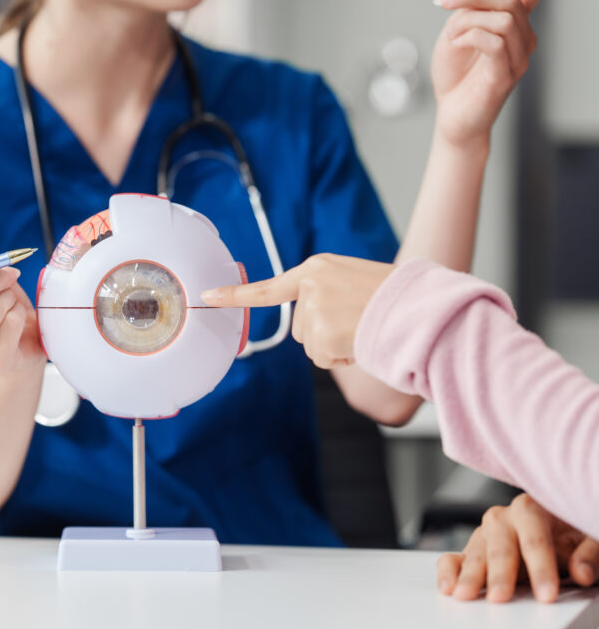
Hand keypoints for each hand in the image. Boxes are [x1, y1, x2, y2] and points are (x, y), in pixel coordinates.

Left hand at [201, 253, 392, 369]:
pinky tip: (362, 342)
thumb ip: (329, 294)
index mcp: (318, 268)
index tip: (207, 296)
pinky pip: (324, 360)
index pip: (269, 287)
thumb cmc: (397, 297)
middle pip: (301, 328)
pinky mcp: (321, 334)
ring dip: (336, 347)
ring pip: (312, 346)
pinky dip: (343, 358)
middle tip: (358, 323)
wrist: (422, 307)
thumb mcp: (356, 281)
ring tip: (363, 329)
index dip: (235, 295)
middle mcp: (310, 285)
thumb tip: (314, 327)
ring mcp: (313, 310)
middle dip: (326, 335)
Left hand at [431, 0, 555, 147]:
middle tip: (444, 2)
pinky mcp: (507, 74)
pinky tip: (457, 45)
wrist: (451, 116)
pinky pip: (495, 42)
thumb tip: (477, 0)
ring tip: (451, 37)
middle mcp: (521, 39)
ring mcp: (518, 57)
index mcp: (510, 26)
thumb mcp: (453, 36)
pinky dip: (470, 37)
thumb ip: (467, 15)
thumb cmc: (453, 78)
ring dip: (468, 21)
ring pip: (503, 19)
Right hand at [437, 493, 598, 602]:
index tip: (547, 593)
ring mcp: (485, 535)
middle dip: (499, 573)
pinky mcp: (473, 552)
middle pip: (499, 544)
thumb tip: (583, 572)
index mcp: (532, 509)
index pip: (534, 537)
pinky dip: (448, 571)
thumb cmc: (571, 533)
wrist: (557, 532)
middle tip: (500, 596)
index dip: (540, 566)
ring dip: (470, 575)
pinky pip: (454, 557)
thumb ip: (589, 554)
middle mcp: (503, 518)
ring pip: (475, 552)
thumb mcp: (588, 539)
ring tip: (466, 595)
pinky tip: (448, 586)